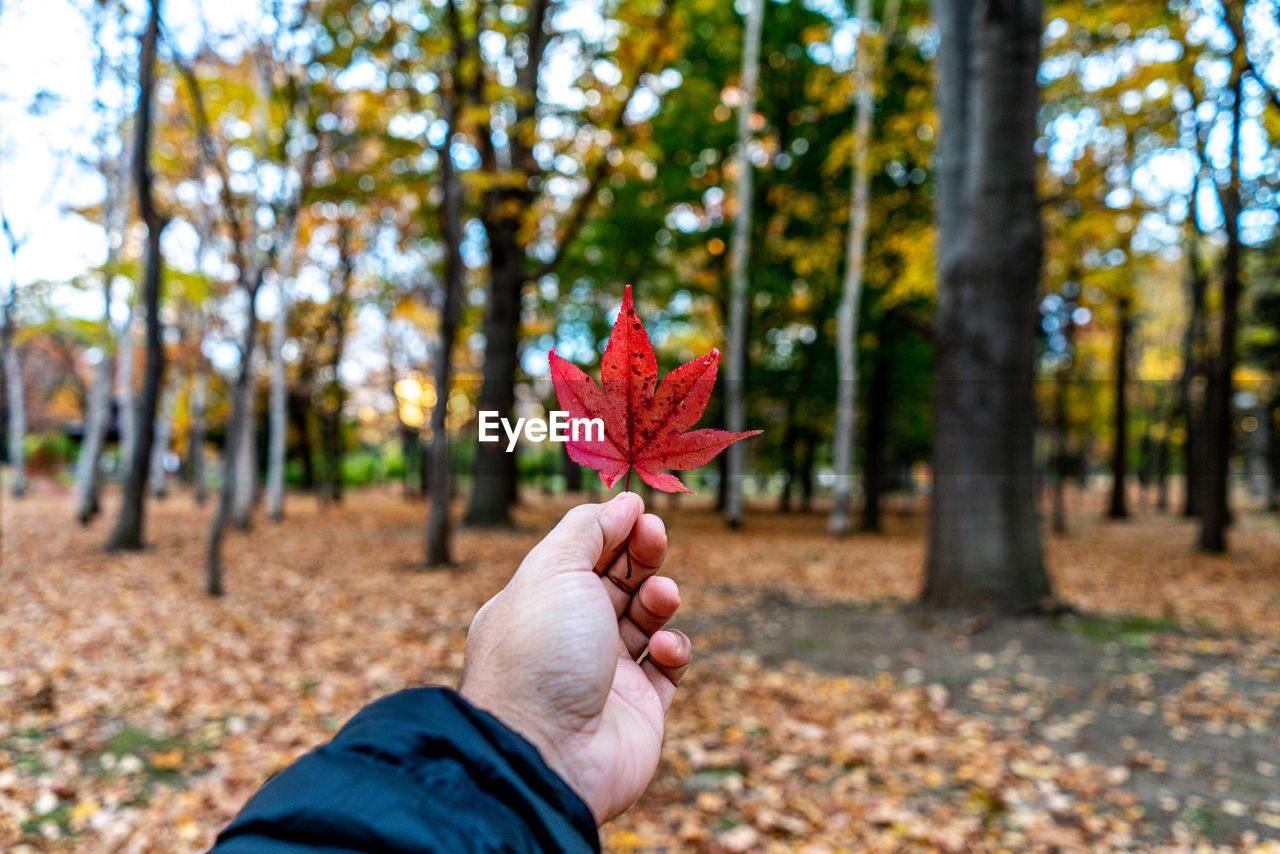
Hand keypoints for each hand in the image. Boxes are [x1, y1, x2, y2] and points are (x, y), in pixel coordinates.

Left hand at [459, 492, 690, 823]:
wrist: (548, 753)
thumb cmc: (540, 655)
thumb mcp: (553, 570)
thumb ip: (587, 530)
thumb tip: (623, 501)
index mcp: (537, 605)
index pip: (579, 556)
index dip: (610, 530)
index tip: (638, 509)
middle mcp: (568, 639)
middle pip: (615, 583)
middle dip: (640, 555)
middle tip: (656, 534)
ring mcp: (604, 676)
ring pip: (645, 621)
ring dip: (658, 598)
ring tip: (662, 594)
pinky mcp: (640, 710)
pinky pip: (668, 669)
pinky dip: (673, 650)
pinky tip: (662, 648)